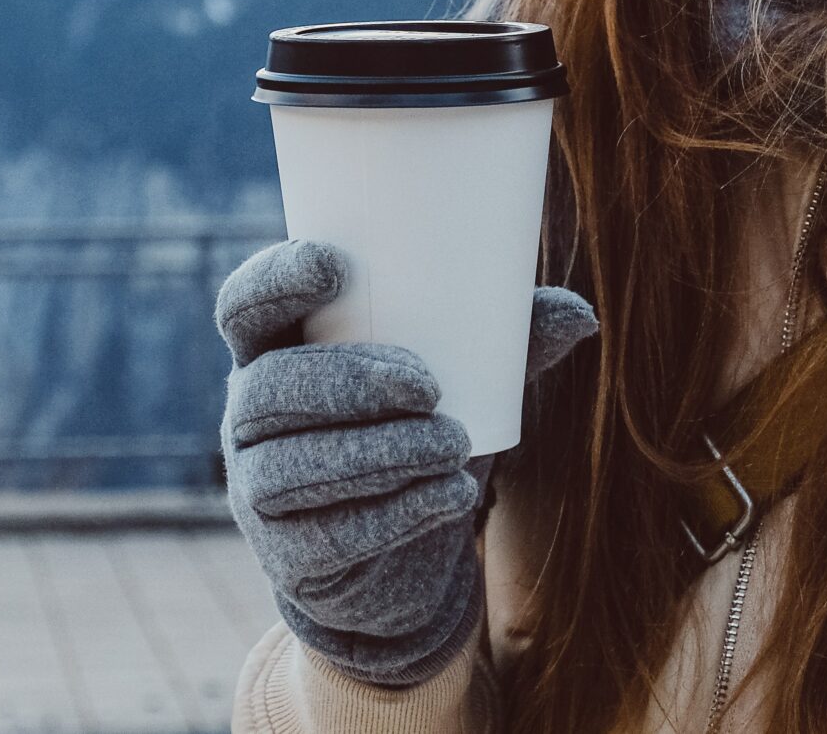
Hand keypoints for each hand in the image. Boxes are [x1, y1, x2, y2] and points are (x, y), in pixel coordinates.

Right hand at [214, 238, 596, 687]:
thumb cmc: (418, 434)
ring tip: (453, 445)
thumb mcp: (460, 383)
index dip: (276, 281)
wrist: (403, 561)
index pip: (245, 304)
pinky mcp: (285, 558)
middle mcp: (250, 415)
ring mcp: (257, 490)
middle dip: (347, 383)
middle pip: (269, 389)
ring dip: (378, 453)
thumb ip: (507, 346)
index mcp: (279, 350)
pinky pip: (324, 538)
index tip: (335, 266)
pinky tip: (449, 497)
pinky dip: (394, 516)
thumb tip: (581, 315)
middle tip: (429, 386)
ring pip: (290, 467)